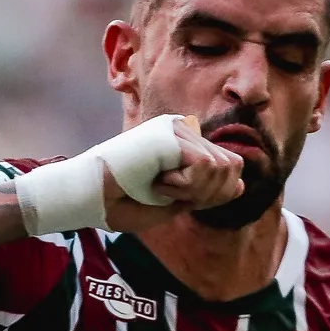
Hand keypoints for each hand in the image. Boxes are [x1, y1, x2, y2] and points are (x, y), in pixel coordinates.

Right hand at [102, 117, 245, 233]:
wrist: (88, 198)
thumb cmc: (121, 202)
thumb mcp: (175, 202)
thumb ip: (206, 192)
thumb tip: (241, 185)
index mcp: (184, 142)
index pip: (229, 168)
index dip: (212, 194)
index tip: (172, 197)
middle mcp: (183, 128)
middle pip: (233, 168)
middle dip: (206, 193)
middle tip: (165, 192)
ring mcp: (177, 127)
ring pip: (221, 168)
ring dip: (190, 190)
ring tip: (156, 184)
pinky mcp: (172, 133)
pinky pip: (205, 167)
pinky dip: (184, 186)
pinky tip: (157, 181)